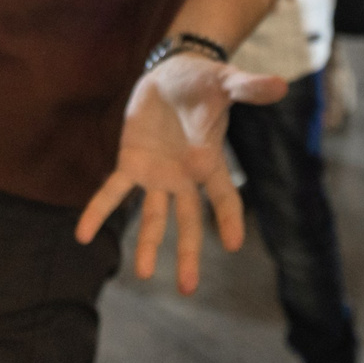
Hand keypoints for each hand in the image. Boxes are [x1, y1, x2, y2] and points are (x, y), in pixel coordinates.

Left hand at [76, 53, 287, 293]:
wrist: (172, 74)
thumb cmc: (204, 82)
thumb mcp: (225, 82)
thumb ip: (248, 88)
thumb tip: (281, 84)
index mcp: (209, 161)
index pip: (223, 196)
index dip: (228, 218)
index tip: (232, 244)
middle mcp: (184, 177)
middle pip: (188, 221)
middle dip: (188, 253)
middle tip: (187, 288)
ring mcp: (157, 174)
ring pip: (153, 216)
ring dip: (149, 245)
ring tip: (144, 273)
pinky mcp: (131, 163)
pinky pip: (113, 192)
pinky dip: (98, 211)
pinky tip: (82, 235)